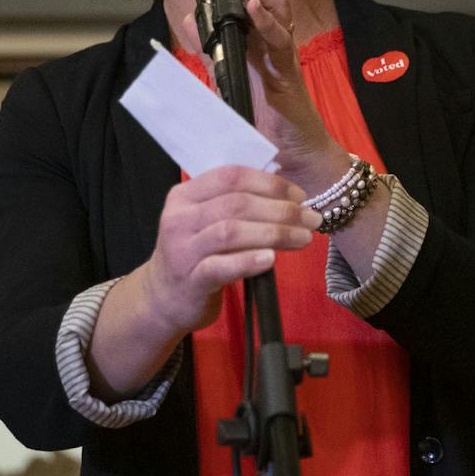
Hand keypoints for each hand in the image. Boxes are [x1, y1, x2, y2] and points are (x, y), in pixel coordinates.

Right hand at [142, 165, 320, 332]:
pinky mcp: (191, 280)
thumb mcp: (204, 221)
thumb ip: (234, 203)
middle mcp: (180, 218)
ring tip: (303, 238)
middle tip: (311, 218)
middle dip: (281, 209)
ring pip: (232, 232)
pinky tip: (271, 259)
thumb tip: (287, 192)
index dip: (270, 182)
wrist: (163, 299)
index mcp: (185, 195)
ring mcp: (182, 250)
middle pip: (237, 203)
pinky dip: (249, 260)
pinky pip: (222, 266)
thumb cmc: (196, 255)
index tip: (300, 194)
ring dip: (274, 233)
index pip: (231, 176)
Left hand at [181, 0, 338, 184]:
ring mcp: (282, 53)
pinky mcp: (288, 73)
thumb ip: (212, 50)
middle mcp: (272, 39)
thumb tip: (192, 20)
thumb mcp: (228, 78)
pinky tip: (253, 6)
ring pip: (276, 5)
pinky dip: (267, 21)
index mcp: (257, 38)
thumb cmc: (265, 119)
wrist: (294, 155)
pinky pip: (281, 41)